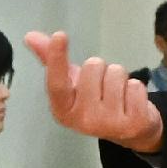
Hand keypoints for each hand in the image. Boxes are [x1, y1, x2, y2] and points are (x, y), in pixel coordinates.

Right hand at [21, 32, 162, 151]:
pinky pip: (136, 86)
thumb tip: (30, 36)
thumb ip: (52, 61)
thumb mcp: (73, 84)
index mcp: (63, 110)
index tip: (60, 35)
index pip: (57, 83)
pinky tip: (131, 102)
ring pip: (116, 73)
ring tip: (119, 94)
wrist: (129, 132)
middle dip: (101, 69)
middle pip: (92, 67)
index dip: (57, 58)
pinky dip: (136, 88)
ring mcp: (109, 124)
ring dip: (120, 78)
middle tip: (103, 86)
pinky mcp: (134, 124)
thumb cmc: (96, 102)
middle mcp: (83, 120)